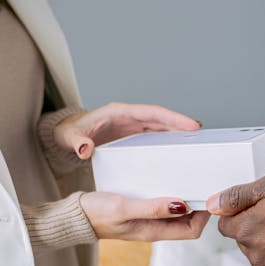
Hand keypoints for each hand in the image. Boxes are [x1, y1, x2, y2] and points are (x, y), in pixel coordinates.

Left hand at [55, 102, 200, 159]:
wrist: (64, 137)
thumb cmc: (67, 134)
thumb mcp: (69, 138)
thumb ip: (77, 142)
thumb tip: (85, 149)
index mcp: (119, 112)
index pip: (151, 112)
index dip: (172, 117)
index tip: (189, 124)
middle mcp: (129, 117)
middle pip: (161, 119)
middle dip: (181, 125)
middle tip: (200, 134)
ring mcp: (131, 127)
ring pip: (160, 128)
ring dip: (176, 134)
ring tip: (195, 143)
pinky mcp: (131, 137)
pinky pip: (154, 137)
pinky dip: (166, 142)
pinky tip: (177, 152)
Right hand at [81, 192, 209, 241]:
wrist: (75, 216)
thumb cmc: (96, 214)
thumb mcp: (124, 208)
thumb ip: (152, 208)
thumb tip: (181, 205)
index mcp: (154, 231)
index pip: (191, 231)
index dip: (204, 217)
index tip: (207, 196)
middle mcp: (154, 228)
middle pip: (188, 223)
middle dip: (200, 207)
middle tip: (205, 184)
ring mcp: (148, 220)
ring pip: (178, 214)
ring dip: (187, 199)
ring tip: (193, 180)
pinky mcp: (141, 211)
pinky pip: (164, 205)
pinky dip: (172, 194)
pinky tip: (171, 180)